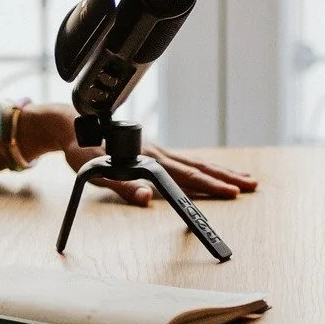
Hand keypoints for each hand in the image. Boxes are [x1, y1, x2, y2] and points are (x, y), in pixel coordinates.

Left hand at [14, 102, 257, 206]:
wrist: (72, 124)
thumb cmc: (82, 149)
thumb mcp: (95, 172)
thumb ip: (122, 186)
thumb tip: (145, 199)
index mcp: (147, 159)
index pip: (185, 176)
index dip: (209, 186)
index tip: (231, 193)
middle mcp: (157, 153)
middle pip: (198, 167)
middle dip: (226, 178)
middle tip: (252, 185)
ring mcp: (157, 151)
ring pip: (196, 162)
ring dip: (221, 171)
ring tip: (244, 179)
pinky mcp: (154, 152)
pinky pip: (186, 160)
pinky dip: (205, 166)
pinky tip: (213, 171)